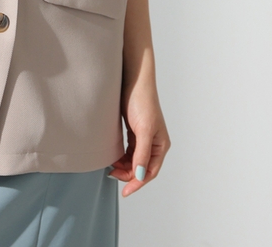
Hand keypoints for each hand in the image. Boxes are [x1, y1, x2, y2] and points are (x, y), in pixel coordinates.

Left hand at [108, 78, 170, 196]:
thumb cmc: (142, 102)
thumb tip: (140, 176)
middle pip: (141, 168)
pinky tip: (112, 157)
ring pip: (134, 161)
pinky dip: (121, 157)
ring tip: (111, 167)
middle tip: (112, 174)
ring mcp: (143, 137)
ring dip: (124, 167)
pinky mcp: (133, 131)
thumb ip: (142, 154)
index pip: (150, 172)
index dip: (137, 183)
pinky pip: (128, 151)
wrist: (133, 80)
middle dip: (128, 175)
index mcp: (161, 145)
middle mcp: (154, 143)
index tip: (124, 191)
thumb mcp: (143, 129)